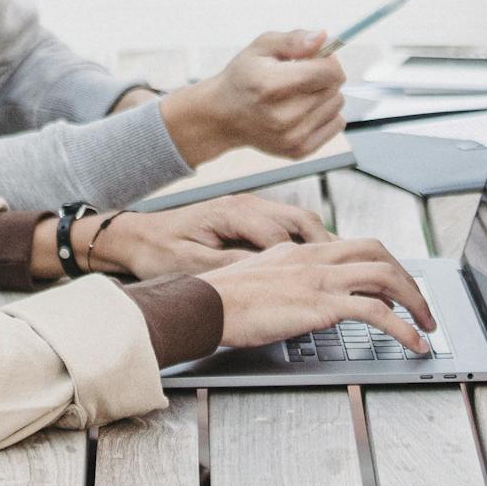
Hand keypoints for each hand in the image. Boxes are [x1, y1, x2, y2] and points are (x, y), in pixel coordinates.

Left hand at [91, 193, 331, 278]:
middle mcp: (246, 206)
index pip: (282, 235)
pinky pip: (288, 227)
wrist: (134, 238)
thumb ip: (230, 266)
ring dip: (322, 243)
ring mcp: (249, 210)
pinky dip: (307, 243)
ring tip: (345, 268)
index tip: (323, 280)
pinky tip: (317, 262)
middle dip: (328, 245)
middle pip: (301, 220)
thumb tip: (266, 273)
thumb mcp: (192, 264)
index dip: (304, 258)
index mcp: (233, 213)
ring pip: (299, 221)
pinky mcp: (246, 219)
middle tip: (352, 270)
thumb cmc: (157, 250)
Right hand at [159, 31, 347, 165]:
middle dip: (324, 76)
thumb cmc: (243, 78)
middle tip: (300, 75)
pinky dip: (325, 114)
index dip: (328, 59)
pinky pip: (336, 125)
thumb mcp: (261, 47)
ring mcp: (292, 137)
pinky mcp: (298, 150)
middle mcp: (283, 116)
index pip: (328, 71)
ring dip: (325, 95)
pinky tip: (304, 110)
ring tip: (299, 93)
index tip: (316, 57)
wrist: (223, 116)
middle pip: (334, 87)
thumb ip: (293, 40)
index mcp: (271, 85)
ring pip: (337, 105)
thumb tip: (322, 38)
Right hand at [199, 238, 436, 353]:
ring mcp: (321, 280)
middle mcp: (316, 259)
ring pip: (386, 277)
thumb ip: (286, 277)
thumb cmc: (223, 299)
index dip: (385, 265)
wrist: (205, 305)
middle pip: (379, 255)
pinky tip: (413, 344)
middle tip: (421, 306)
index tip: (397, 287)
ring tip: (427, 327)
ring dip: (416, 302)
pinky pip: (376, 312)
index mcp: (302, 252)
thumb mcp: (260, 276)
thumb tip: (301, 293)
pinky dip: (403, 328)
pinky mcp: (321, 305)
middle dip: (408, 280)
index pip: (357, 247)